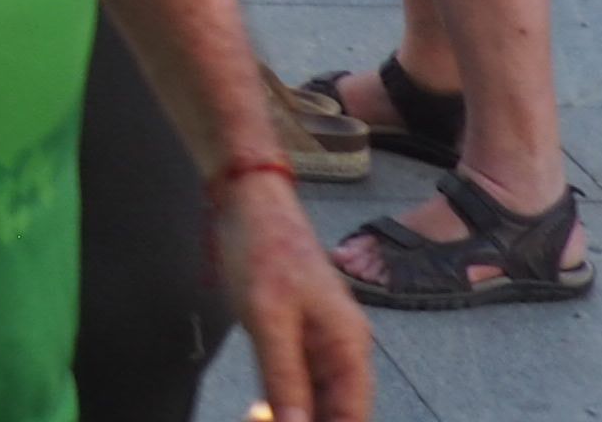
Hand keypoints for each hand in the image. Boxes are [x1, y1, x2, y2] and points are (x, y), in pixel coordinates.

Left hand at [214, 173, 374, 421]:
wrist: (247, 201)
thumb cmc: (264, 249)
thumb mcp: (270, 318)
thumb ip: (284, 378)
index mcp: (349, 347)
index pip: (354, 416)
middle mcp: (341, 351)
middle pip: (335, 412)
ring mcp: (316, 346)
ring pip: (312, 402)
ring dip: (291, 416)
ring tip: (257, 418)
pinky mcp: (292, 339)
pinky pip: (292, 384)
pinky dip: (278, 402)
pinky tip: (259, 412)